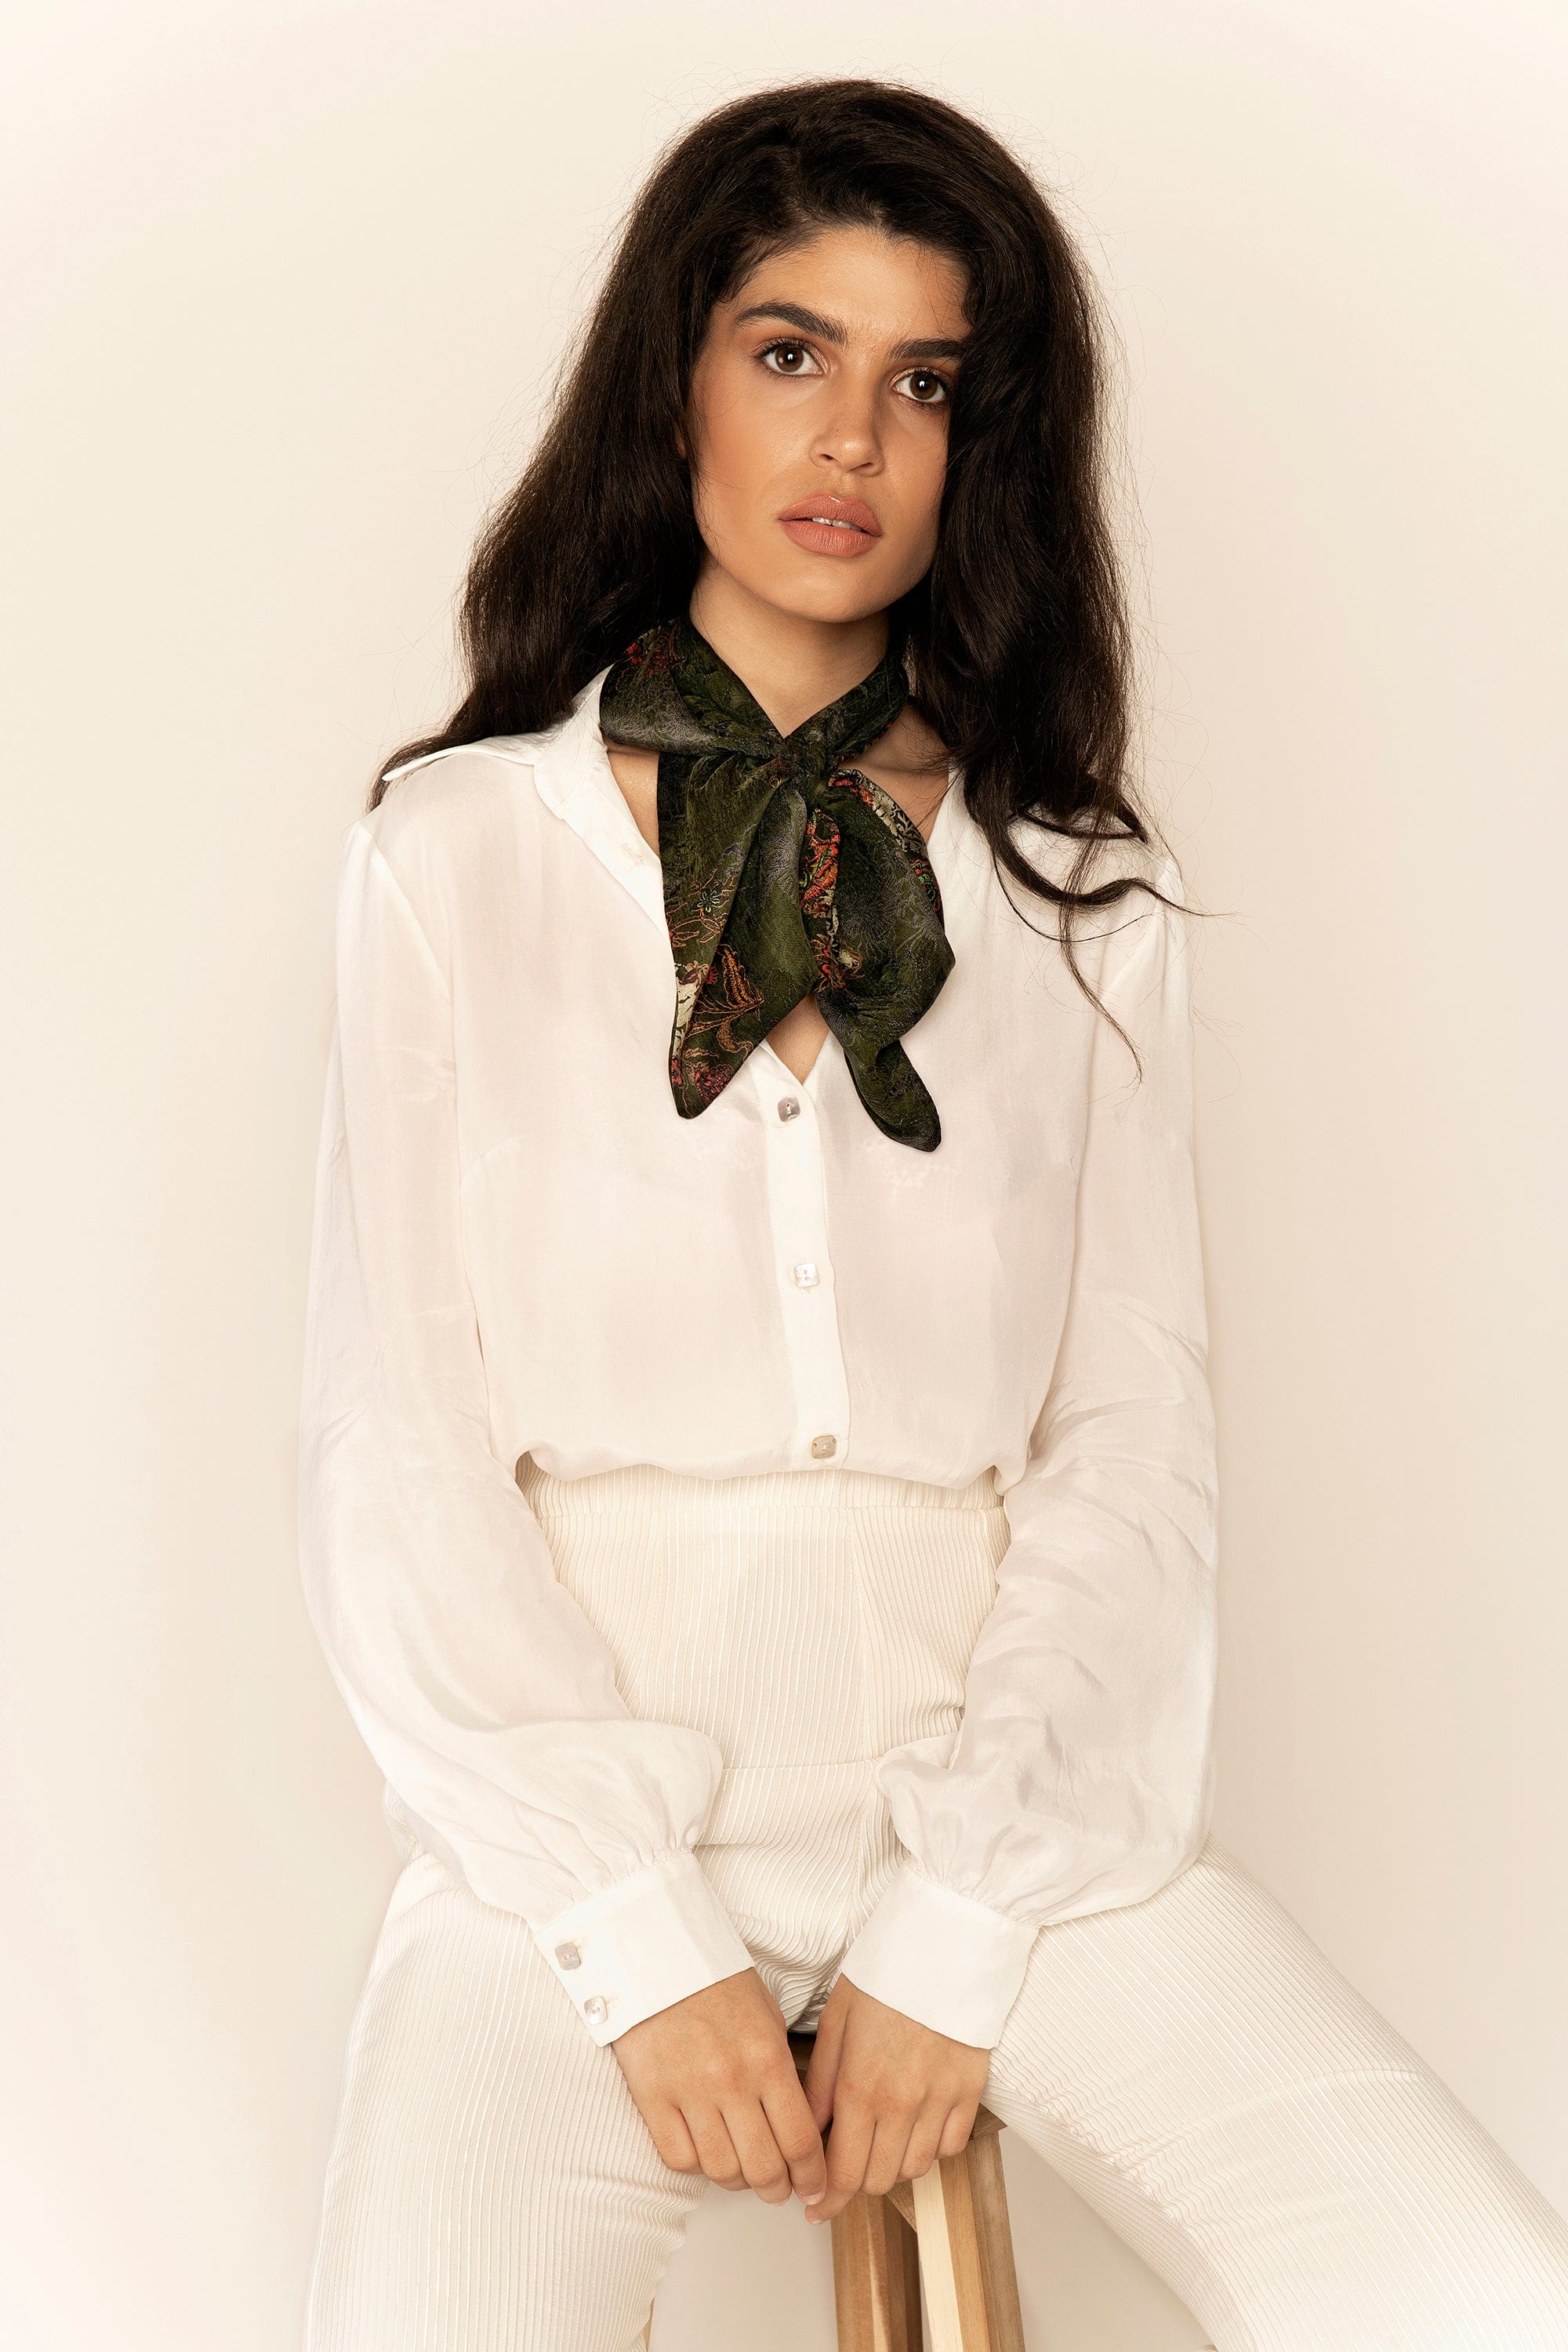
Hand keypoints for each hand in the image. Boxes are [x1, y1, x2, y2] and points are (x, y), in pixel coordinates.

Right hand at [611, 1967, 827, 2208]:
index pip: (800, 2140)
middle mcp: (732, 2082)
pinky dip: (697, 2166)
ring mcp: (690, 2092)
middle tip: (781, 2188)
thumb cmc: (718, 1984)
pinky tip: (706, 2152)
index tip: (815, 2187)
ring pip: (722, 2171)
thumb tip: (800, 2126)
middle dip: (779, 2189)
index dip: (812, 2175)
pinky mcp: (653, 2097)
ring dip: (739, 2182)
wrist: (660, 1957)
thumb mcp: (769, 2019)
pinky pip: (679, 2158)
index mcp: (767, 2059)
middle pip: (765, 2167)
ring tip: (744, 2173)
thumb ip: (784, 2073)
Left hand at [802, 1977, 989, 2221]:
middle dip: (856, 2180)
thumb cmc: (886, 1972)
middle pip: (877, 2180)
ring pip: (914, 2168)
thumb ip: (822, 2082)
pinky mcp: (971, 2092)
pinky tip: (917, 2125)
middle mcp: (901, 2104)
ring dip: (893, 2164)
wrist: (947, 1943)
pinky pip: (951, 2147)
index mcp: (860, 2087)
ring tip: (880, 2140)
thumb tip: (810, 2129)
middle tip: (845, 2163)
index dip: (826, 2199)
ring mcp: (940, 2101)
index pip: (842, 2173)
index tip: (815, 2206)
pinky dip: (931, 2147)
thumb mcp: (837, 2019)